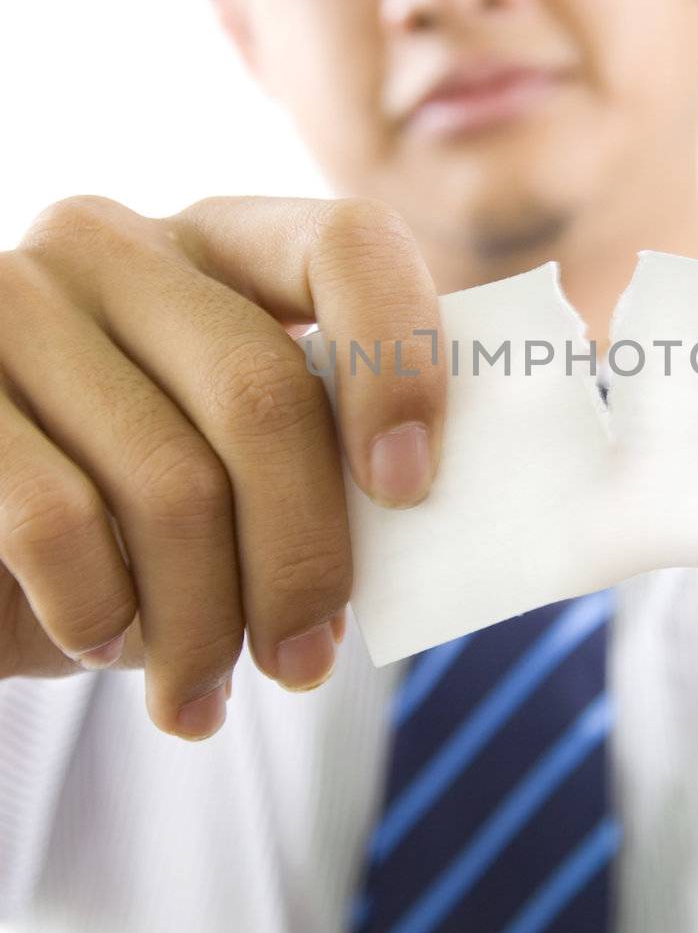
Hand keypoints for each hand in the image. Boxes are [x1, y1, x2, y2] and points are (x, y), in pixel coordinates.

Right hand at [0, 195, 444, 738]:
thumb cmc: (127, 514)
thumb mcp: (230, 465)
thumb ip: (317, 454)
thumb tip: (422, 513)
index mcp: (218, 243)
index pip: (346, 245)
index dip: (400, 362)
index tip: (410, 490)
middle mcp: (113, 247)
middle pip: (262, 393)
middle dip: (302, 557)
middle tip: (305, 662)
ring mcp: (14, 307)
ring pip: (170, 482)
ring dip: (205, 622)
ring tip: (203, 689)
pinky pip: (59, 525)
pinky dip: (102, 614)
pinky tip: (106, 647)